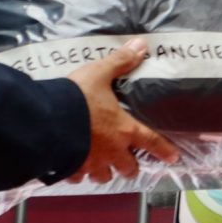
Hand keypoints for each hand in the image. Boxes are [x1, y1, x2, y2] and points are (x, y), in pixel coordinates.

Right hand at [65, 39, 178, 183]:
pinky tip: (74, 165)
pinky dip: (79, 173)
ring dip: (104, 171)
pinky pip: (78, 177)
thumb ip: (120, 62)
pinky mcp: (71, 169)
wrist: (48, 119)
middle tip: (126, 161)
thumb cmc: (79, 97)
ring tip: (99, 164)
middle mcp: (111, 151)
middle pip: (127, 169)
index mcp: (123, 129)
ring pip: (103, 176)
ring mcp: (91, 163)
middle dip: (128, 167)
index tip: (173, 157)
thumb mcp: (99, 73)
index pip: (151, 141)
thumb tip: (141, 45)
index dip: (164, 150)